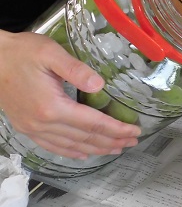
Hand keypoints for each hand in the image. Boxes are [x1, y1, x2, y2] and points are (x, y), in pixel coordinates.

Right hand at [0, 31, 140, 158]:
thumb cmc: (20, 53)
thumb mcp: (50, 54)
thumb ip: (76, 70)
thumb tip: (100, 85)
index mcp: (52, 107)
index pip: (93, 124)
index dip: (117, 130)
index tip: (135, 132)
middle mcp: (43, 123)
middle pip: (85, 138)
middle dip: (112, 141)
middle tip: (133, 142)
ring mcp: (32, 128)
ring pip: (71, 146)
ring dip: (96, 149)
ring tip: (116, 149)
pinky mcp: (26, 127)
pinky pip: (52, 146)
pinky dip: (71, 152)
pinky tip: (83, 153)